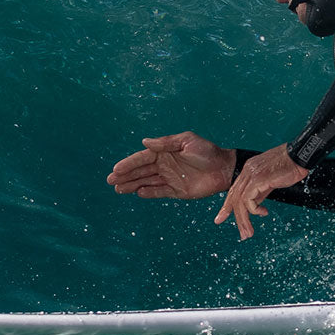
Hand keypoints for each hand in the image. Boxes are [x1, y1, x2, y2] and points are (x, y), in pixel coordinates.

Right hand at [107, 132, 235, 199]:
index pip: (143, 158)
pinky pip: (160, 192)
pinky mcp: (177, 191)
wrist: (224, 169)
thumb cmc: (207, 152)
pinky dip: (149, 193)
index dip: (129, 163)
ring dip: (132, 185)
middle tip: (110, 181)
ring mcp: (170, 178)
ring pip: (147, 182)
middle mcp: (165, 165)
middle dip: (126, 175)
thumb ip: (166, 143)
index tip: (116, 169)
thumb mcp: (187, 141)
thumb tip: (145, 142)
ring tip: (118, 189)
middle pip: (141, 171)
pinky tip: (138, 193)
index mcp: (165, 152)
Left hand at [214, 144, 308, 239]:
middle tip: (241, 234)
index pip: (234, 190)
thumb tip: (255, 206)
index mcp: (249, 170)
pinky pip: (248, 199)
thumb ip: (261, 192)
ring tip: (249, 233)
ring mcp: (251, 174)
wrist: (299, 156)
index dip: (227, 206)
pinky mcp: (257, 179)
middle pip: (234, 197)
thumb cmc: (290, 167)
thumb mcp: (271, 182)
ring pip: (239, 201)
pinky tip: (263, 213)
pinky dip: (254, 210)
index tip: (222, 218)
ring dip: (244, 220)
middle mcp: (247, 171)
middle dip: (235, 217)